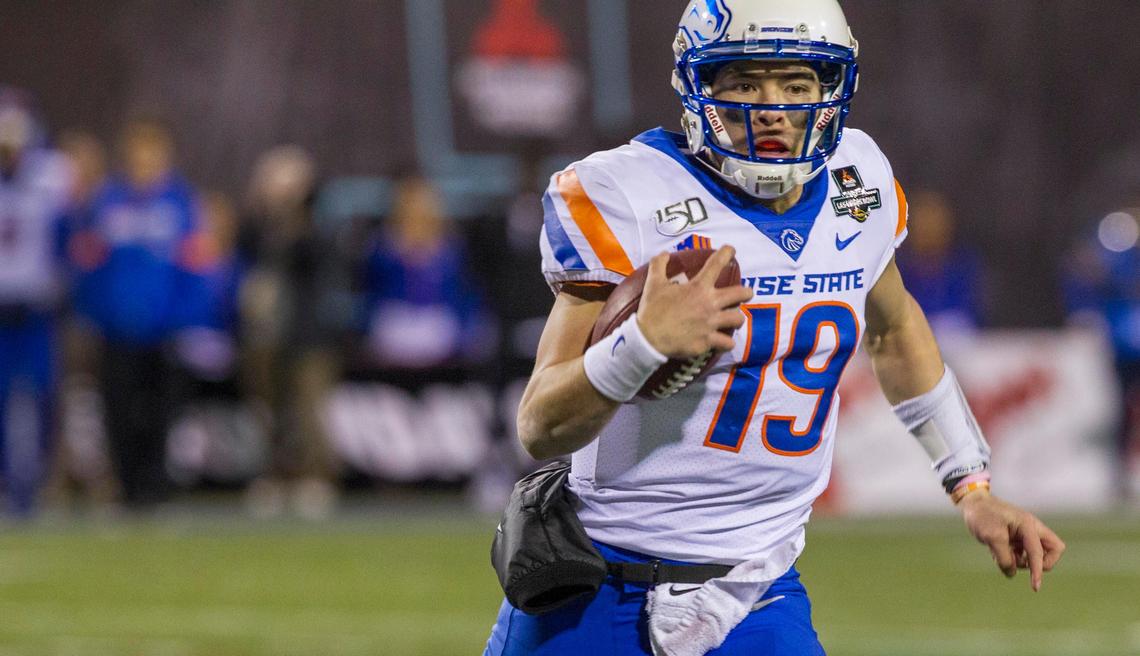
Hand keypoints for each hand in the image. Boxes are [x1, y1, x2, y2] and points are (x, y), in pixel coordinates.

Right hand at [637, 246, 753, 358]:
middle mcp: (709, 304)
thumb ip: (659, 265)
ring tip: (734, 319)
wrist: (647, 339)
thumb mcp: (653, 284)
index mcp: (698, 288)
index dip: (727, 253)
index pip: (716, 264)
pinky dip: (727, 343)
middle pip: (740, 294)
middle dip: (746, 292)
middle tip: (745, 293)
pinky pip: (727, 343)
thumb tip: (664, 253)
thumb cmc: (652, 310)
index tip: (731, 250)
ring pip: (738, 319)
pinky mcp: (707, 342)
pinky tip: (724, 341)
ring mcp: (710, 324)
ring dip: (737, 318)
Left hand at [959, 491, 1065, 590]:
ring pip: (1036, 556)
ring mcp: (1026, 535)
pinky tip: (997, 553)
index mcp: (1028, 525)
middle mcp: (1031, 529)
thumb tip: (1011, 573)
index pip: (1037, 551)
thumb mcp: (991, 537)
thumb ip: (1004, 557)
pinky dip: (1013, 559)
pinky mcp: (1018, 540)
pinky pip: (1023, 556)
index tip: (1035, 587)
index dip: (1037, 570)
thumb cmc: (982, 516)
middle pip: (1053, 550)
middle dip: (1041, 563)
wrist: (973, 505)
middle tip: (1022, 564)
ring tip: (1000, 554)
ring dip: (1021, 561)